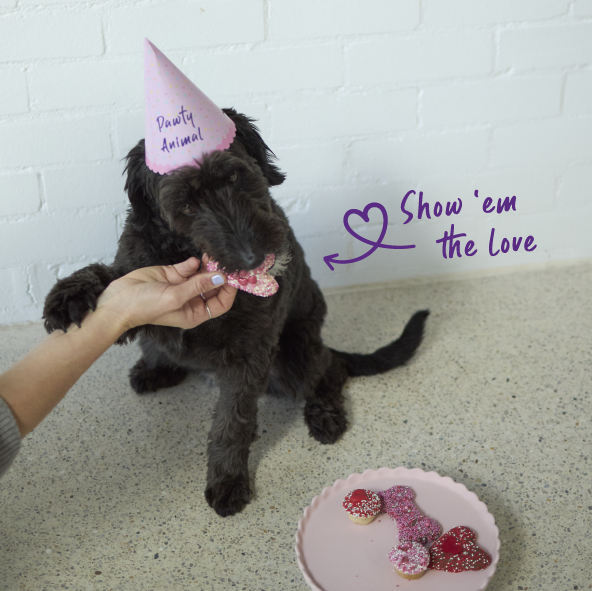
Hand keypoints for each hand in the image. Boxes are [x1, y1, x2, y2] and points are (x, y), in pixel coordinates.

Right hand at [96, 257, 236, 331]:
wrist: (118, 300)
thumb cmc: (145, 307)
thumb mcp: (175, 297)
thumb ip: (198, 285)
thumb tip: (222, 277)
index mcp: (194, 313)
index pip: (220, 304)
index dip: (229, 291)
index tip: (234, 277)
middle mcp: (191, 301)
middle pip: (214, 287)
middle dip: (220, 275)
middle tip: (225, 262)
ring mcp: (182, 287)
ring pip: (203, 275)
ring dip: (208, 266)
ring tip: (211, 256)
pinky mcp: (172, 274)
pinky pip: (189, 267)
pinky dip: (193, 263)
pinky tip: (194, 261)